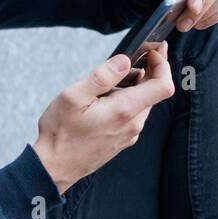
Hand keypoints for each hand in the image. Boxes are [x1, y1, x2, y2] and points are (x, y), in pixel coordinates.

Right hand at [32, 43, 173, 194]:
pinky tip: (104, 101)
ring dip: (134, 87)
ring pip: (143, 103)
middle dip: (146, 71)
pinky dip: (126, 101)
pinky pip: (133, 115)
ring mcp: (129, 134)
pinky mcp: (123, 140)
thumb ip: (102, 77)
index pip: (163, 85)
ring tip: (106, 85)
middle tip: (125, 60)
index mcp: (124, 110)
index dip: (163, 64)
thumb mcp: (74, 96)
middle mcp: (133, 124)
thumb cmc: (60, 133)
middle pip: (154, 92)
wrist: (54, 167)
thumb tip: (125, 60)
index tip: (152, 51)